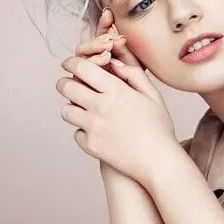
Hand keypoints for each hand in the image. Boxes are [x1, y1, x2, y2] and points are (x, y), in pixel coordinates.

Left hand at [56, 12, 174, 185]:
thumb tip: (114, 64)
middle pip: (66, 87)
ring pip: (66, 110)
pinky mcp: (90, 145)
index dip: (72, 63)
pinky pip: (76, 132)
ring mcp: (93, 128)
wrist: (158, 160)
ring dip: (72, 106)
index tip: (70, 64)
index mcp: (117, 92)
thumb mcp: (153, 95)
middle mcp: (101, 108)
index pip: (83, 69)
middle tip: (69, 84)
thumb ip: (134, 75)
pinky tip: (97, 130)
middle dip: (65, 82)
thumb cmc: (159, 127)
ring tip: (84, 108)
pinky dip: (83, 129)